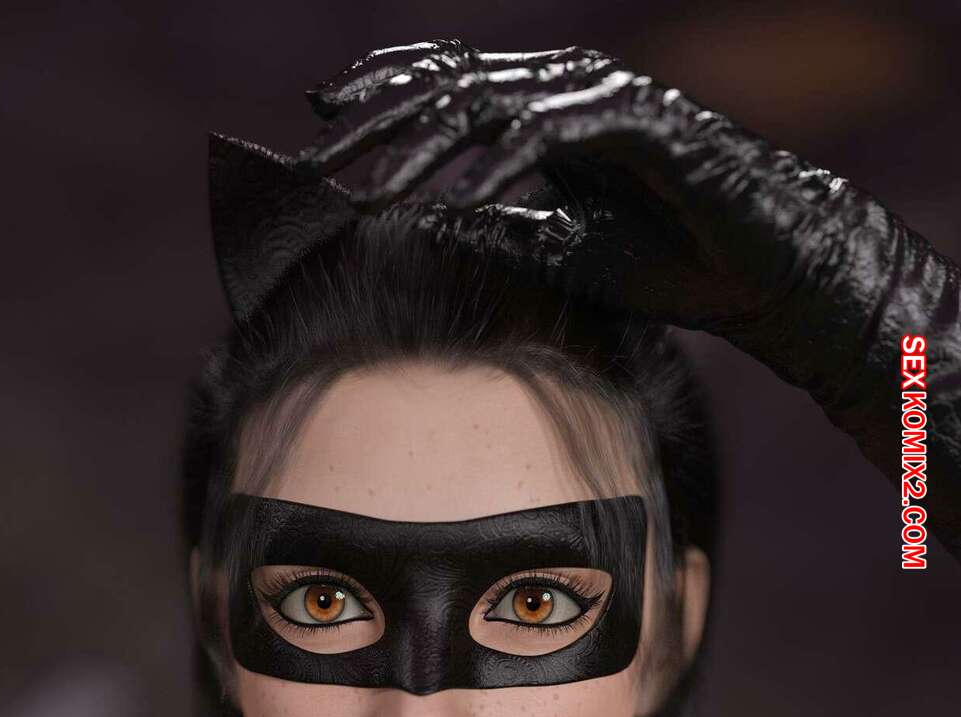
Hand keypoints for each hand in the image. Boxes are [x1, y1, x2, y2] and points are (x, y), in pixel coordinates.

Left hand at [298, 40, 960, 556]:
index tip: (324, 126)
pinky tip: (460, 193)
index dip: (386, 97)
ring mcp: (605, 100)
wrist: (758, 272)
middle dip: (378, 119)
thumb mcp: (562, 249)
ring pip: (491, 104)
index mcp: (548, 110)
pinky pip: (554, 133)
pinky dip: (504, 161)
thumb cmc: (670, 262)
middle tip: (316, 154)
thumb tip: (432, 225)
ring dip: (424, 146)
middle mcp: (570, 91)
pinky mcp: (640, 123)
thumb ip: (499, 228)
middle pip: (452, 86)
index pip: (451, 87)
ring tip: (368, 186)